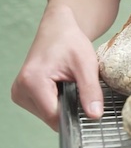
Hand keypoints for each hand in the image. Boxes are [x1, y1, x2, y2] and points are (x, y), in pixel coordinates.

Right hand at [11, 5, 103, 130]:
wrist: (58, 30)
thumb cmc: (71, 42)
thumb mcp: (86, 65)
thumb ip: (90, 91)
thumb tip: (95, 116)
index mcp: (32, 82)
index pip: (55, 116)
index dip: (75, 116)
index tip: (90, 110)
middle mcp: (20, 90)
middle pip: (51, 117)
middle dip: (70, 109)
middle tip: (81, 91)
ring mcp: (19, 93)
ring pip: (48, 115)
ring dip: (64, 105)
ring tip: (70, 86)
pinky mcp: (22, 94)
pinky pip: (45, 109)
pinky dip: (57, 102)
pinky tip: (63, 88)